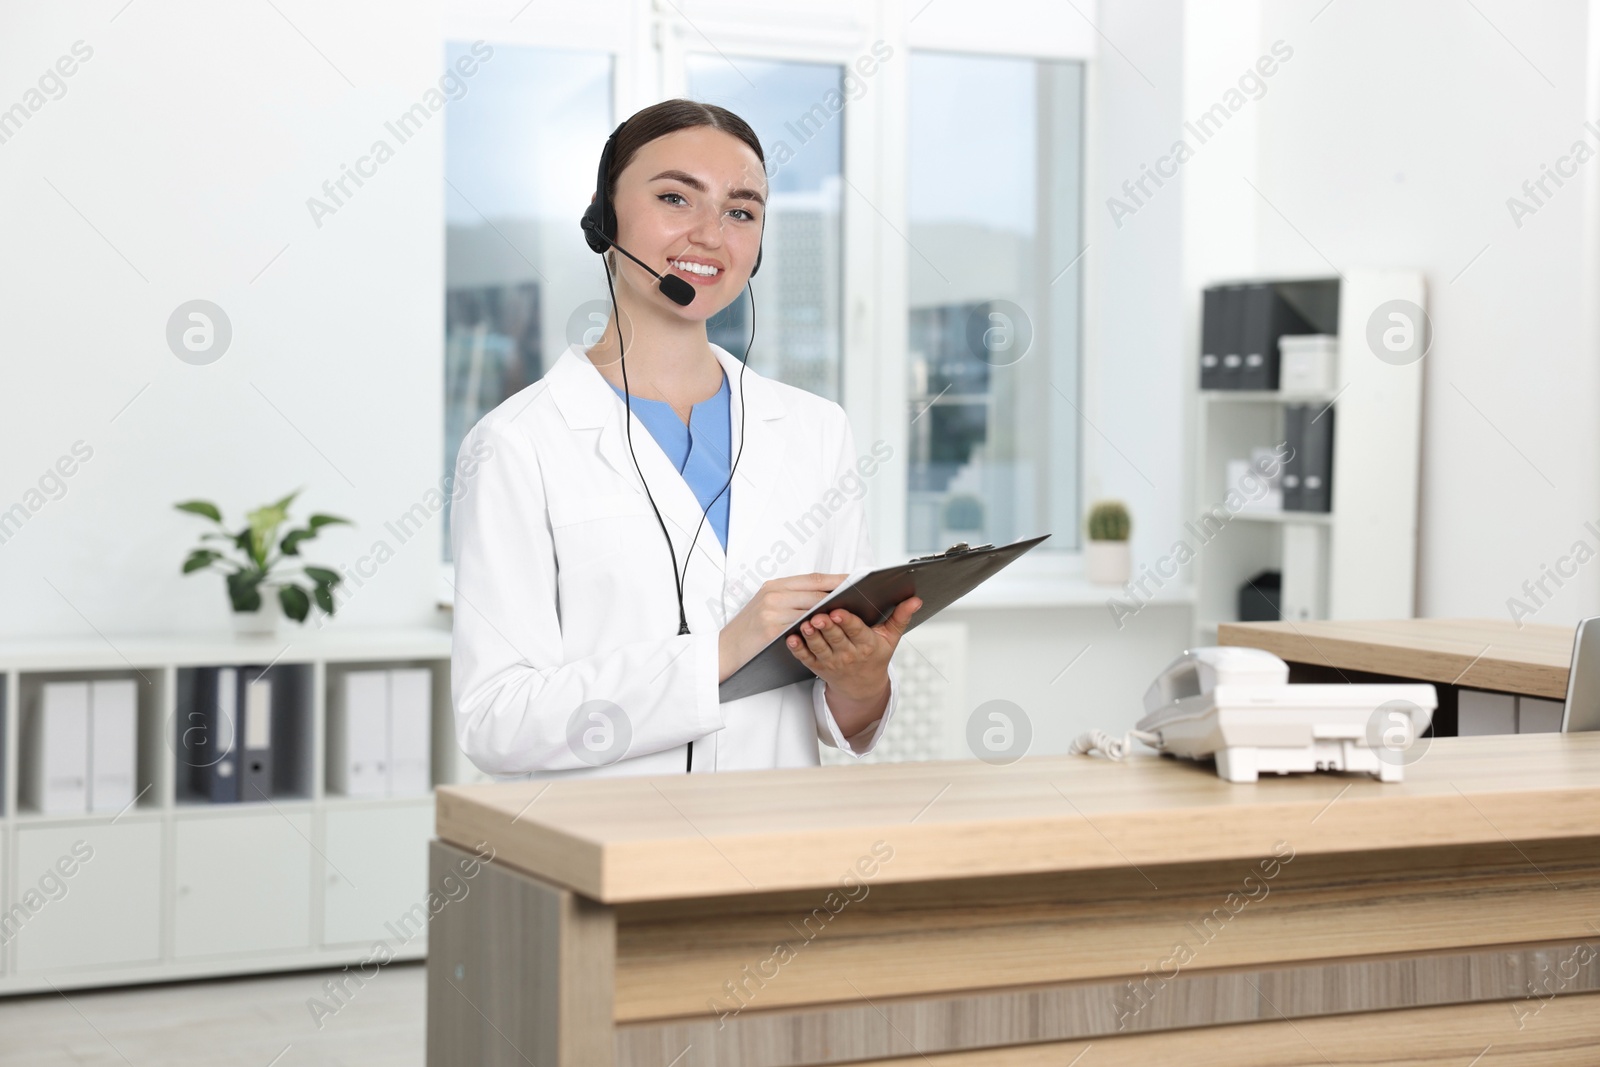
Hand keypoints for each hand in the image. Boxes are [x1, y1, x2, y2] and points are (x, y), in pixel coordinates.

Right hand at [718, 572, 849, 683]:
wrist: (723, 650)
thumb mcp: (767, 607)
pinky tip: (833, 633)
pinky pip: (803, 629)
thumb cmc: (749, 631)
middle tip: (864, 600)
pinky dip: (819, 629)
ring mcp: (771, 612)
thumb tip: (825, 598)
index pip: (813, 579)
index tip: (858, 581)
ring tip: (854, 616)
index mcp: (774, 586)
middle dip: (841, 596)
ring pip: (813, 610)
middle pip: (817, 593)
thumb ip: (791, 599)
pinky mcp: (771, 631)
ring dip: (833, 613)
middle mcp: (773, 595)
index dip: (838, 580)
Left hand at [785, 596, 921, 701]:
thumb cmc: (875, 655)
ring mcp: (831, 662)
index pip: (857, 631)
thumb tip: (915, 599)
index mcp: (867, 644)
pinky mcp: (817, 666)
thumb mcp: (891, 638)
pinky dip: (797, 650)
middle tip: (818, 615)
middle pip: (836, 639)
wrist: (862, 685)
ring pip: (819, 648)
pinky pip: (805, 658)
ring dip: (810, 637)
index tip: (838, 612)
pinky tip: (790, 638)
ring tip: (804, 624)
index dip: (847, 622)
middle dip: (827, 628)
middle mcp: (849, 654)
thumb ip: (901, 616)